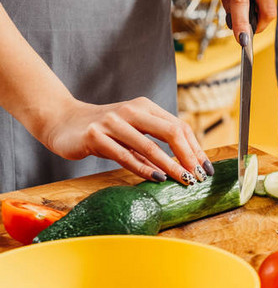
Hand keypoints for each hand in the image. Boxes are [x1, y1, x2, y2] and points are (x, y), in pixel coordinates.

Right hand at [44, 97, 209, 184]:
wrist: (62, 122)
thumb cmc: (103, 130)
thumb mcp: (131, 130)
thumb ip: (153, 142)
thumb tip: (183, 164)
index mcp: (145, 107)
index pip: (179, 126)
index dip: (195, 147)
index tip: (205, 167)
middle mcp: (132, 111)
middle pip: (171, 132)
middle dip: (188, 156)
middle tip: (198, 176)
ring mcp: (113, 122)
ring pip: (150, 146)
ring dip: (170, 165)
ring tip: (184, 180)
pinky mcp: (96, 136)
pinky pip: (125, 156)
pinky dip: (144, 168)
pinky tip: (157, 178)